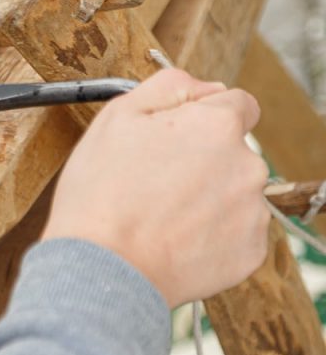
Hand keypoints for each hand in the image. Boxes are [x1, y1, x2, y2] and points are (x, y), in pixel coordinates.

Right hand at [42, 68, 270, 307]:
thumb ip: (167, 86)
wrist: (104, 269)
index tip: (175, 137)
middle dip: (202, 159)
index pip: (236, 103)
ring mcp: (252, 211)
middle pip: (232, 150)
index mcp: (217, 125)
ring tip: (159, 215)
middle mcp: (247, 164)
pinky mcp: (251, 251)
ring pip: (234, 191)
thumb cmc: (101, 194)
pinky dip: (211, 234)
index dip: (202, 116)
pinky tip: (173, 239)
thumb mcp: (116, 117)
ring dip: (207, 197)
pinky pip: (236, 231)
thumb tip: (203, 85)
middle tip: (153, 181)